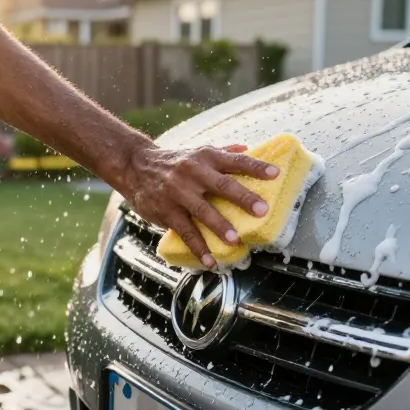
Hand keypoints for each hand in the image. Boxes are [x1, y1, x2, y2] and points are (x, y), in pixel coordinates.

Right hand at [122, 144, 279, 267]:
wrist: (135, 166)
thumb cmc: (173, 161)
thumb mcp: (196, 151)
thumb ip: (222, 152)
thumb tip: (247, 148)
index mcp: (205, 158)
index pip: (235, 161)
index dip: (256, 167)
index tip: (275, 174)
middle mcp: (193, 173)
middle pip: (222, 185)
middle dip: (242, 198)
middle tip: (261, 210)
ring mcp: (178, 193)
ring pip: (202, 210)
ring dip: (219, 226)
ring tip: (234, 240)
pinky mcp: (166, 211)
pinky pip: (185, 231)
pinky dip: (198, 248)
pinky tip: (210, 261)